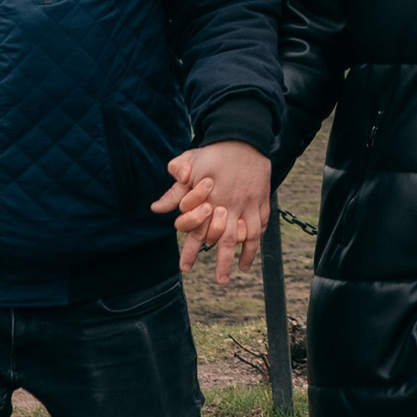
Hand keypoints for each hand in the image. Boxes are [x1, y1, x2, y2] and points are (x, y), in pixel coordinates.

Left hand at [154, 143, 272, 284]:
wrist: (243, 136)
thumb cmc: (214, 152)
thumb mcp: (189, 164)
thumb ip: (175, 190)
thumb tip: (156, 208)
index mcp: (208, 199)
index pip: (196, 232)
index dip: (190, 251)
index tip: (185, 268)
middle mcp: (229, 205)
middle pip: (225, 241)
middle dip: (222, 263)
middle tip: (220, 280)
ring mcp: (247, 204)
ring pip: (246, 237)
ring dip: (244, 256)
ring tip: (238, 272)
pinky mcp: (261, 200)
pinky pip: (261, 225)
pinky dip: (257, 240)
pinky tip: (252, 252)